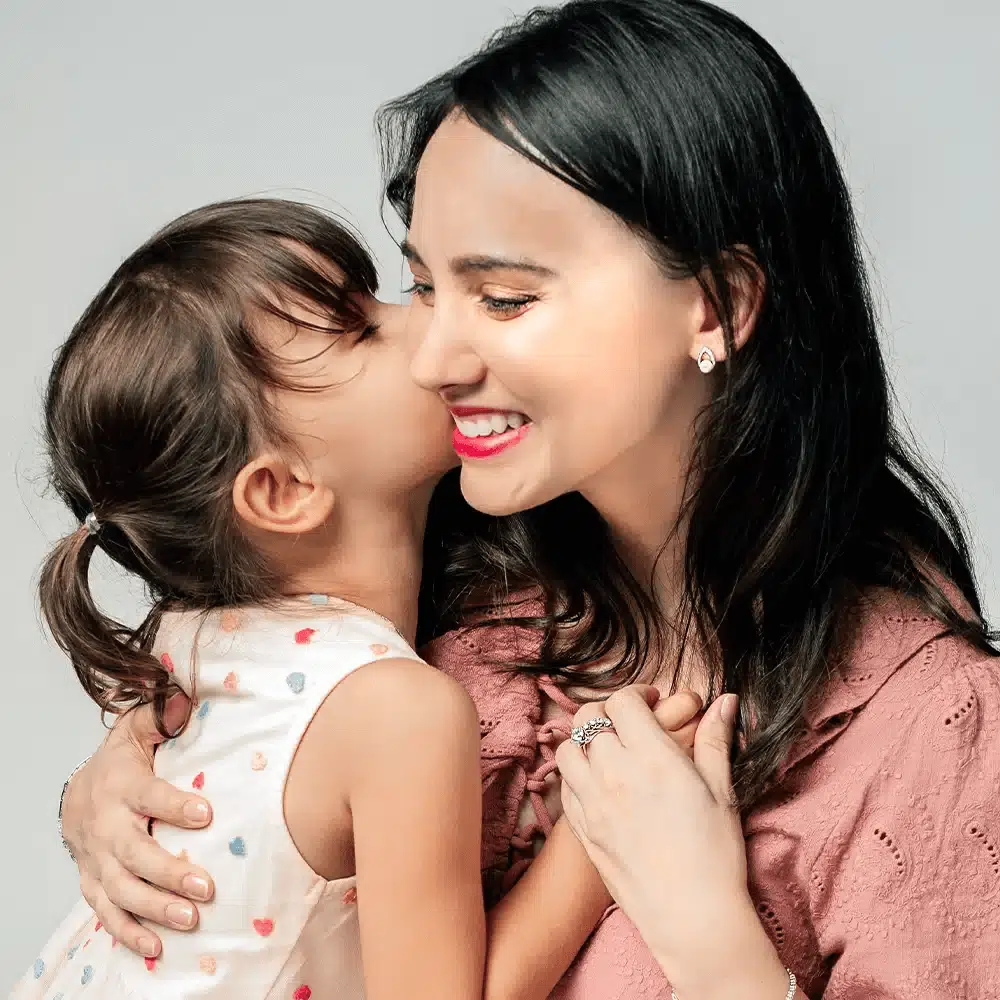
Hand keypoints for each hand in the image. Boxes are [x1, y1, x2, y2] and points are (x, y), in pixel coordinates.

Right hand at [62, 695, 215, 956]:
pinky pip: (108, 913)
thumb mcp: (137, 730)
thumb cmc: (123, 762)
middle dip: (168, 871)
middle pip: (134, 853)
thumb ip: (161, 715)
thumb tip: (185, 699)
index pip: (149, 795)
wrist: (80, 794)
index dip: (175, 804)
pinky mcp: (95, 883)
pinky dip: (129, 933)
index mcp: (122, 785)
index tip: (206, 813)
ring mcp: (98, 860)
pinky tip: (157, 948)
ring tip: (191, 920)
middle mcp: (106, 826)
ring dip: (155, 907)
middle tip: (204, 886)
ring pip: (121, 889)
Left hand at [556, 689, 787, 999]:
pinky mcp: (582, 830)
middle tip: (628, 722)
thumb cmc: (715, 854)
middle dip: (607, 711)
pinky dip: (575, 775)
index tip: (651, 701)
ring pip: (566, 749)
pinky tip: (597, 782)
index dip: (636, 693)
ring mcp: (593, 803)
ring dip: (583, 741)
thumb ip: (715, 739)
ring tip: (607, 750)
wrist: (692, 917)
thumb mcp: (722, 790)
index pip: (622, 701)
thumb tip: (725, 699)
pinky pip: (563, 787)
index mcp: (653, 758)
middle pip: (587, 718)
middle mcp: (615, 774)